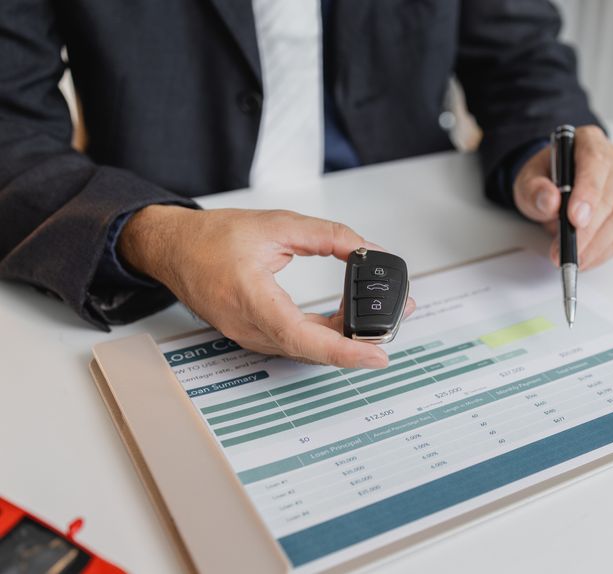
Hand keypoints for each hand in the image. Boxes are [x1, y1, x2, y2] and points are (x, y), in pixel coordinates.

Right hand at [119, 206, 413, 368]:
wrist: (174, 249)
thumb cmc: (212, 238)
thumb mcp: (278, 225)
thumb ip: (329, 237)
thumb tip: (367, 251)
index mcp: (250, 298)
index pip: (302, 337)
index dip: (343, 351)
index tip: (376, 356)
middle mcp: (250, 327)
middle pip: (313, 349)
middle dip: (360, 341)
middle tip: (396, 319)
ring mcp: (251, 336)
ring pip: (307, 350)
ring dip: (345, 339)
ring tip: (378, 318)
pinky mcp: (255, 335)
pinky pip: (296, 344)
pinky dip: (325, 336)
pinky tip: (346, 322)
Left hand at [513, 125, 612, 269]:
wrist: (550, 185)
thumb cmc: (543, 178)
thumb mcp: (527, 178)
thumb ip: (534, 188)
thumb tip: (550, 201)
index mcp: (589, 142)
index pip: (595, 163)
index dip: (588, 193)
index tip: (575, 219)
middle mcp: (612, 162)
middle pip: (608, 196)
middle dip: (586, 230)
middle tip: (564, 250)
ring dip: (594, 245)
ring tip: (571, 260)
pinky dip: (602, 252)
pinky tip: (584, 260)